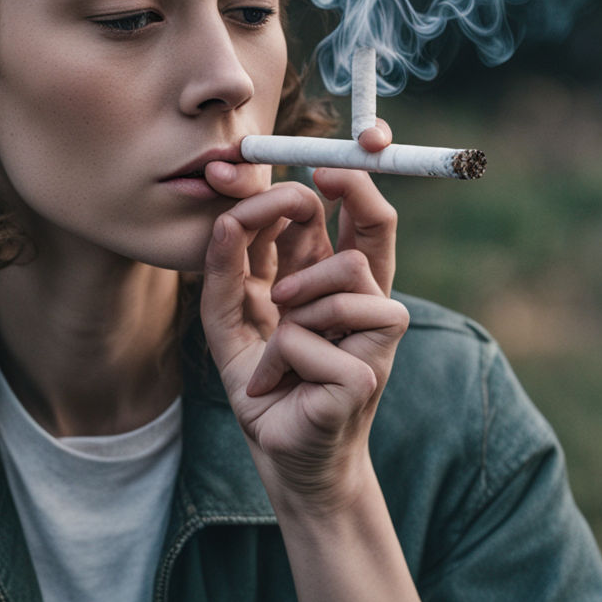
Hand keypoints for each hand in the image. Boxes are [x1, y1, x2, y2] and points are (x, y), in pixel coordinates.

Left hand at [200, 125, 404, 512]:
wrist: (278, 453)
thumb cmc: (262, 379)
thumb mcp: (231, 315)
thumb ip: (227, 269)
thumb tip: (226, 218)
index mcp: (334, 277)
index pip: (353, 214)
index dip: (352, 174)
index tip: (323, 149)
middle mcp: (364, 296)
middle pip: (374, 219)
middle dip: (349, 184)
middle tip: (318, 173)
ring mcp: (375, 333)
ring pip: (342, 272)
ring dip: (292, 300)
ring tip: (275, 341)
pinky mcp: (367, 372)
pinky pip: (308, 334)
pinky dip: (278, 357)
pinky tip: (279, 384)